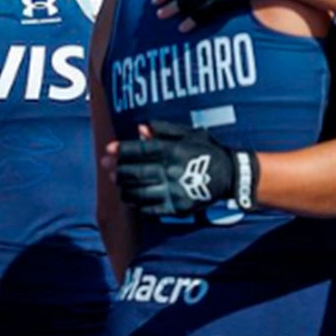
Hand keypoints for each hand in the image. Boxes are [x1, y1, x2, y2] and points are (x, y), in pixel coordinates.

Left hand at [115, 121, 257, 214]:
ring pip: (140, 191)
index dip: (122, 149)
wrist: (231, 175)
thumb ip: (164, 130)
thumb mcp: (189, 133)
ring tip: (116, 182)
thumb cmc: (207, 150)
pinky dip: (137, 203)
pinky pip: (151, 207)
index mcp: (174, 151)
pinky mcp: (178, 206)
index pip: (141, 150)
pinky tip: (130, 198)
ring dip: (124, 186)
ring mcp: (175, 190)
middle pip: (137, 172)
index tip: (108, 148)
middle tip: (105, 165)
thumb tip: (141, 128)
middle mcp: (172, 171)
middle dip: (118, 168)